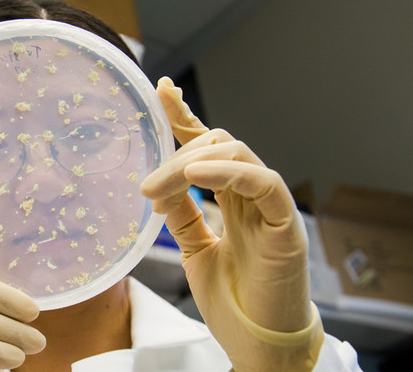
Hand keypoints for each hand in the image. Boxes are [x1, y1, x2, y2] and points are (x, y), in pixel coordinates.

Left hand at [140, 78, 323, 371]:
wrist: (257, 341)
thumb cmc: (232, 299)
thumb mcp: (194, 249)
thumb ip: (182, 215)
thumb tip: (158, 187)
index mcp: (230, 198)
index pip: (207, 147)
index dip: (185, 116)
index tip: (161, 90)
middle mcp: (250, 195)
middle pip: (216, 145)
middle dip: (176, 155)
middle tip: (146, 188)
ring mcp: (269, 206)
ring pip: (236, 154)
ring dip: (191, 163)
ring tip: (158, 188)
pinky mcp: (285, 223)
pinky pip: (263, 182)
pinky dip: (230, 172)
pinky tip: (197, 174)